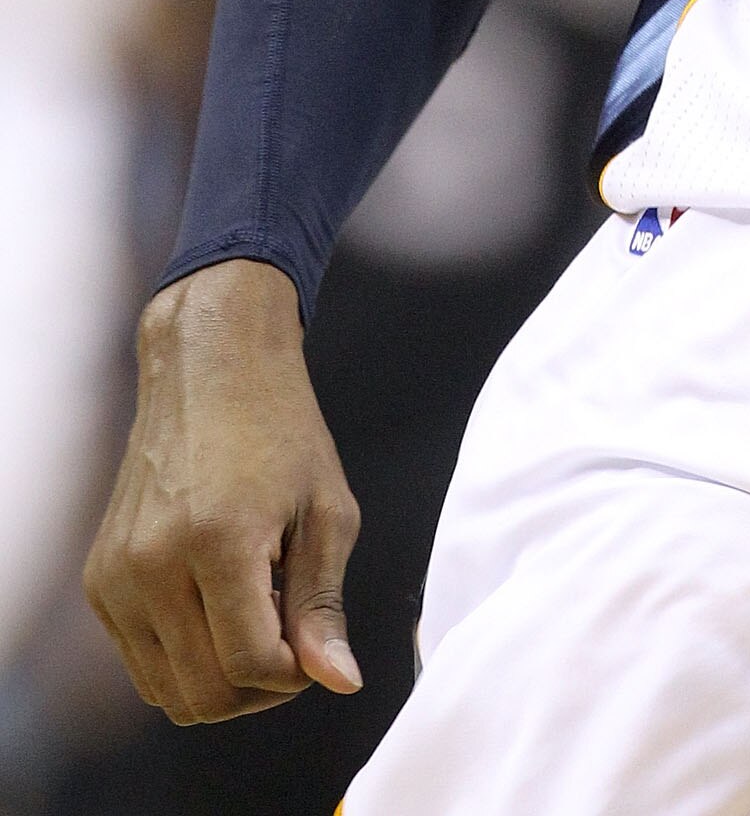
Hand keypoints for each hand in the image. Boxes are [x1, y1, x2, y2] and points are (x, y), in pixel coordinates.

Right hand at [85, 260, 361, 723]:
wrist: (210, 366)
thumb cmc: (282, 430)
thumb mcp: (327, 511)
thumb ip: (323, 605)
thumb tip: (339, 682)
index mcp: (216, 541)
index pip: (250, 665)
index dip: (294, 674)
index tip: (314, 641)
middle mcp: (152, 565)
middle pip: (204, 693)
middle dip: (259, 689)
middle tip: (291, 640)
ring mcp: (116, 576)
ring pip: (167, 690)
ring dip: (220, 680)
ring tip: (259, 619)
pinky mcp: (100, 580)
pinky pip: (142, 660)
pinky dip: (185, 657)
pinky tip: (221, 606)